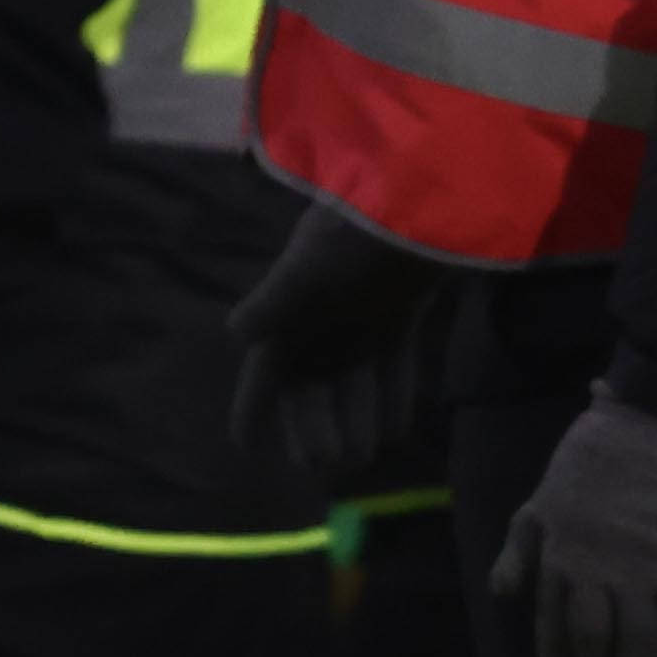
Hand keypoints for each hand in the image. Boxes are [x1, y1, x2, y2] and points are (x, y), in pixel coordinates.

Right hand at [228, 201, 449, 475]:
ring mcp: (363, 317)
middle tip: (321, 463)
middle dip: (314, 423)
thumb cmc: (355, 228)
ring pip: (354, 381)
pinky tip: (396, 428)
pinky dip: (393, 394)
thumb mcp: (309, 266)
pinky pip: (393, 365)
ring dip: (355, 418)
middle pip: (313, 384)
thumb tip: (238, 331)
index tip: (244, 443)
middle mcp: (322, 319)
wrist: (418, 192)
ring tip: (360, 457)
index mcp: (290, 311)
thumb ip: (276, 301)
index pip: (266, 370)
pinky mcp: (401, 313)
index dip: (254, 406)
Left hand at [488, 391, 656, 656]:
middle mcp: (596, 572)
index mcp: (558, 557)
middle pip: (593, 639)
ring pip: (639, 641)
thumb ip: (520, 551)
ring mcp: (643, 571)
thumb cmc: (592, 462)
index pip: (552, 620)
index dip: (556, 654)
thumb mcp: (539, 502)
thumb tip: (504, 595)